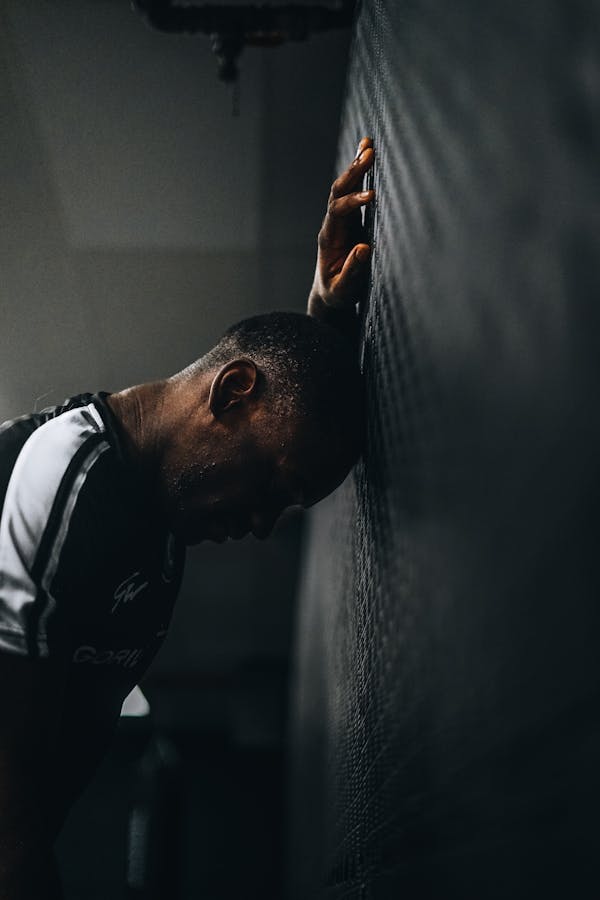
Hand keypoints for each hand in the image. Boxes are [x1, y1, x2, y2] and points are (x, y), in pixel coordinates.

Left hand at [308, 137, 374, 322]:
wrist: (329, 293)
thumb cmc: (337, 293)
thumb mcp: (343, 289)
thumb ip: (351, 271)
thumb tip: (364, 248)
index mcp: (329, 239)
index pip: (337, 212)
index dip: (353, 202)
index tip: (371, 197)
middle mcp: (332, 224)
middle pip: (338, 191)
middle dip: (353, 173)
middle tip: (369, 154)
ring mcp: (341, 220)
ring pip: (345, 187)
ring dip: (356, 166)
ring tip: (368, 144)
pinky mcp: (351, 220)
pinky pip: (353, 192)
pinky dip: (360, 173)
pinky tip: (367, 153)